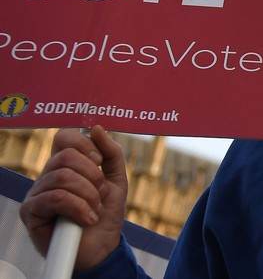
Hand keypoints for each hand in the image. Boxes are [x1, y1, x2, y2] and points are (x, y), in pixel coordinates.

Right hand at [19, 125, 128, 270]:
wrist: (101, 248)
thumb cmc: (105, 214)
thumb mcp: (117, 180)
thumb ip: (111, 153)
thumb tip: (96, 128)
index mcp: (66, 164)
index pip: (65, 137)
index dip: (85, 145)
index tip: (99, 162)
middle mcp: (48, 175)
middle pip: (66, 156)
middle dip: (93, 176)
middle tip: (100, 194)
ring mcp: (37, 192)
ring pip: (63, 177)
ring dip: (89, 195)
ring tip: (95, 210)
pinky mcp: (31, 212)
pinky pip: (55, 198)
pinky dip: (79, 208)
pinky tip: (87, 219)